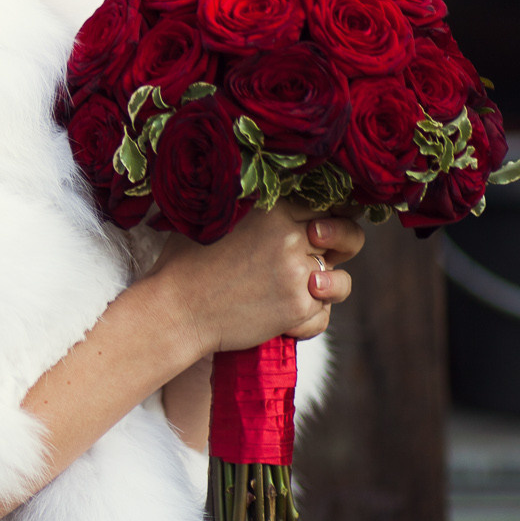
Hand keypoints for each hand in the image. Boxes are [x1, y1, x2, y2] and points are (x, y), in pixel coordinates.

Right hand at [145, 201, 361, 356]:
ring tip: (304, 291)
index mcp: (272, 207)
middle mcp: (290, 235)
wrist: (174, 309)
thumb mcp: (212, 218)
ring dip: (329, 286)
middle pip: (345, 234)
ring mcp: (297, 272)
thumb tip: (277, 200)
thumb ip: (252, 207)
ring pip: (338, 278)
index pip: (323, 202)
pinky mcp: (298, 306)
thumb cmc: (184, 264)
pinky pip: (323, 313)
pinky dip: (307, 319)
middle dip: (343, 243)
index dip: (328, 215)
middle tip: (324, 252)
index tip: (322, 226)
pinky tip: (283, 319)